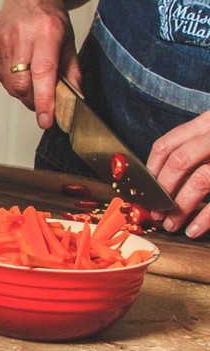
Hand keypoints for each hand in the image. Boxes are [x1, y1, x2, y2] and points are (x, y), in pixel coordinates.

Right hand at [0, 0, 107, 128]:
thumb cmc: (52, 17)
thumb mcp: (70, 41)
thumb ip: (72, 72)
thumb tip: (74, 101)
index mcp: (46, 32)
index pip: (43, 73)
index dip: (44, 100)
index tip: (46, 120)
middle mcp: (21, 36)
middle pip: (22, 85)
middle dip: (33, 99)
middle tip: (43, 98)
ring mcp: (2, 41)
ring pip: (10, 85)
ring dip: (24, 90)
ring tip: (33, 77)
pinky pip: (1, 77)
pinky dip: (12, 81)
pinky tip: (20, 68)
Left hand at [146, 109, 209, 237]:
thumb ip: (197, 146)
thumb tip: (162, 178)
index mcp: (209, 121)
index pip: (167, 144)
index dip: (151, 170)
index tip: (146, 191)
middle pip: (180, 161)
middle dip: (163, 192)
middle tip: (157, 212)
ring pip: (201, 179)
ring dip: (181, 207)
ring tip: (172, 225)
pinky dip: (206, 216)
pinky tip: (195, 229)